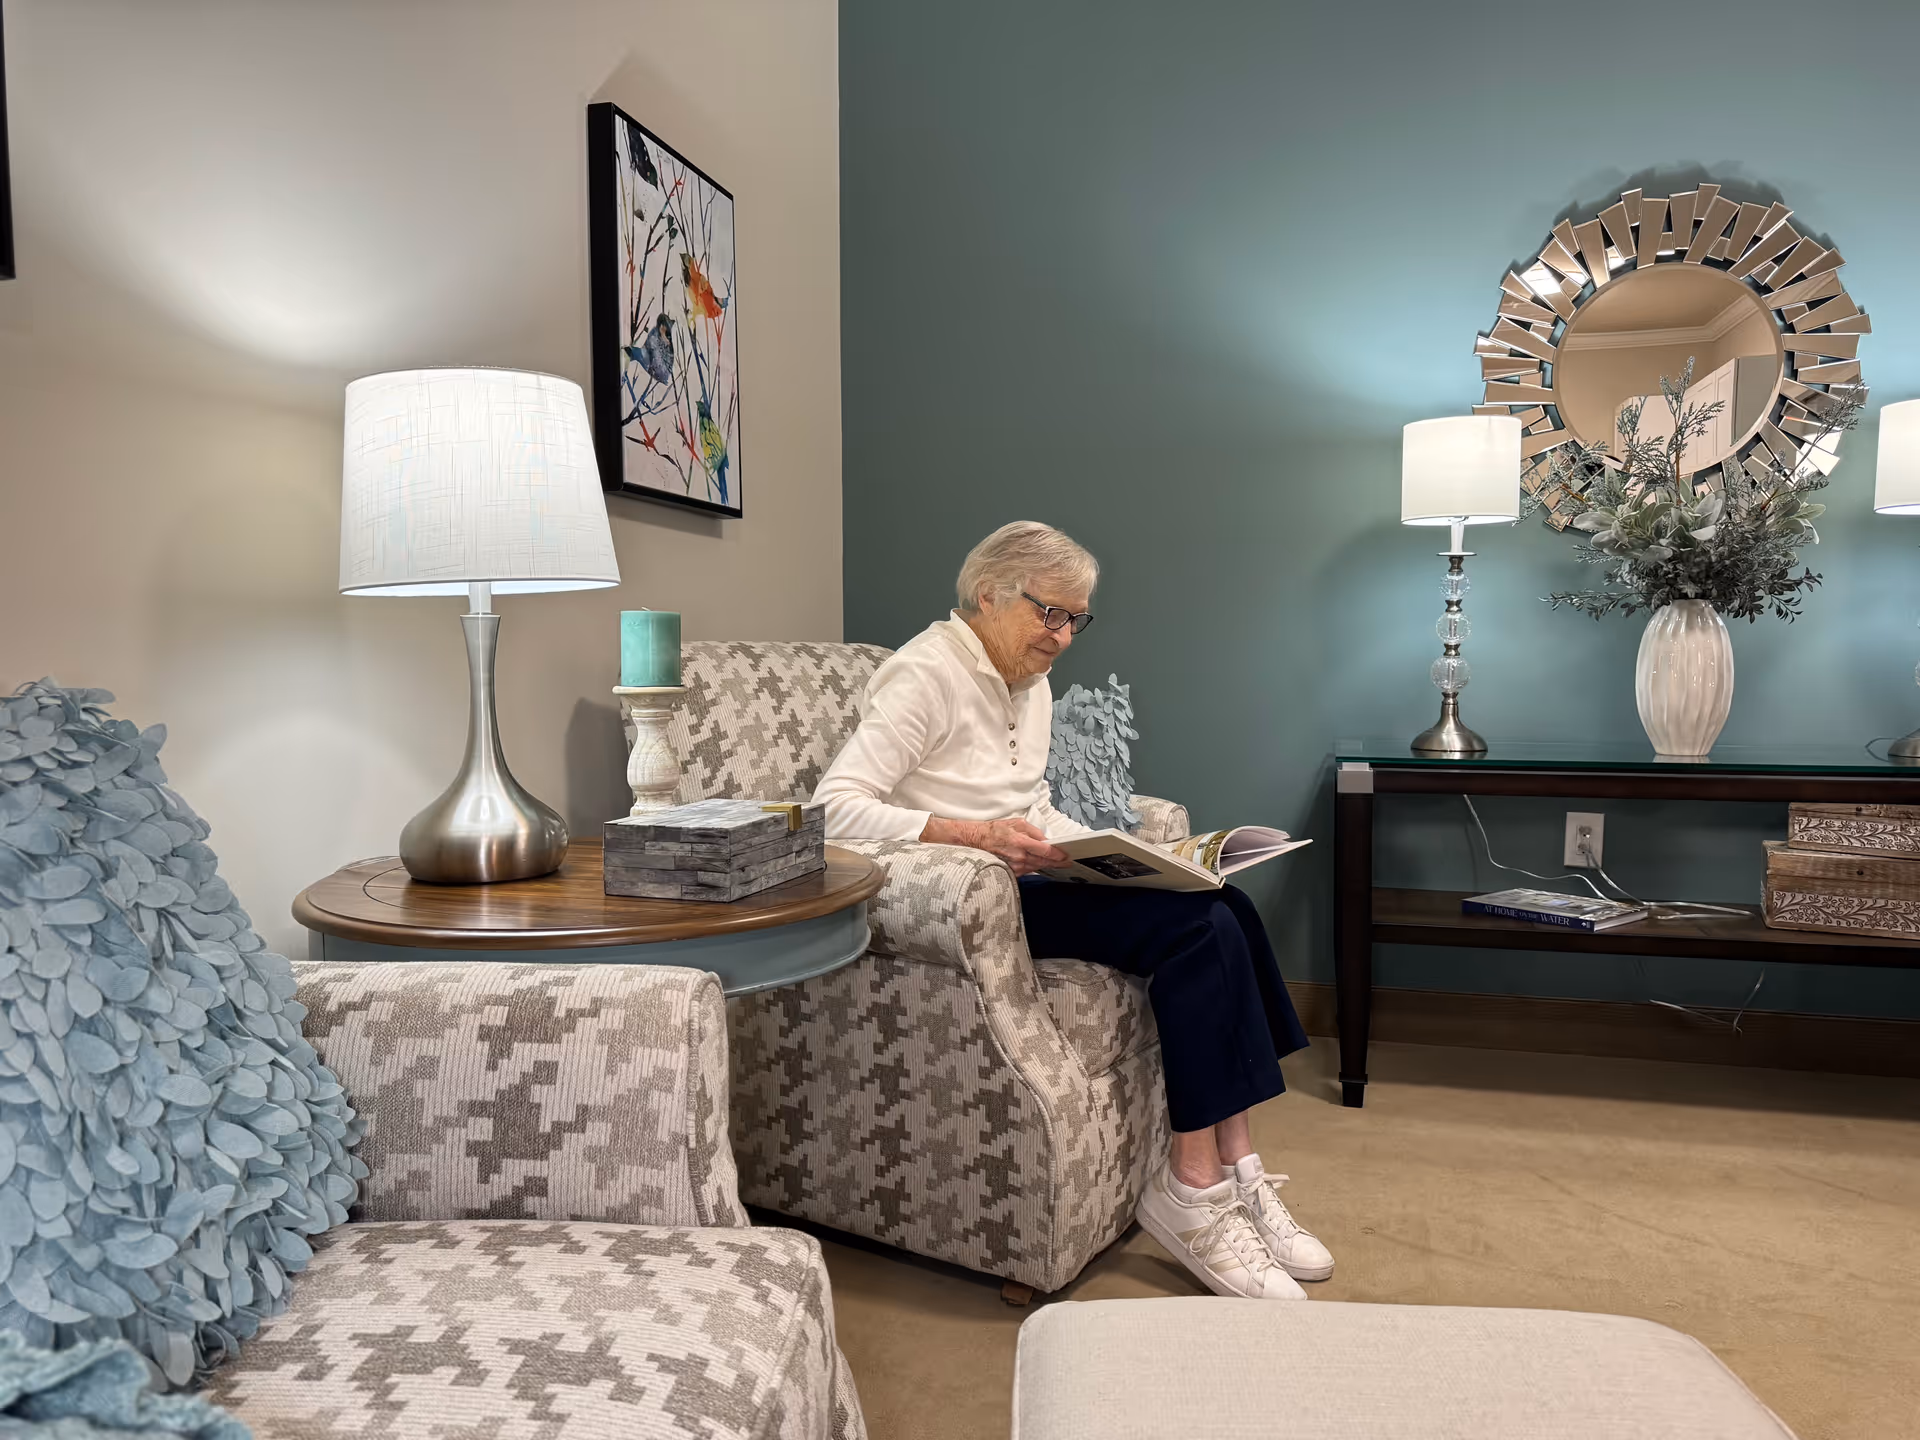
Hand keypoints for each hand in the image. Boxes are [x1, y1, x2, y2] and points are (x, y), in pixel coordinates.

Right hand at [921, 815, 1069, 875]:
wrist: (975, 841)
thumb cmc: (995, 830)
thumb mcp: (1016, 823)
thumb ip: (1033, 831)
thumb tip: (1046, 840)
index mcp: (1021, 842)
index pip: (1045, 851)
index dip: (1058, 854)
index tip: (1067, 855)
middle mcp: (1019, 857)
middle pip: (1044, 862)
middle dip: (1057, 861)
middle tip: (1068, 861)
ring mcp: (1015, 867)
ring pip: (1036, 867)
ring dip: (1047, 864)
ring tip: (1058, 862)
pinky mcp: (1011, 872)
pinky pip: (1028, 870)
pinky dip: (1035, 866)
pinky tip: (1041, 864)